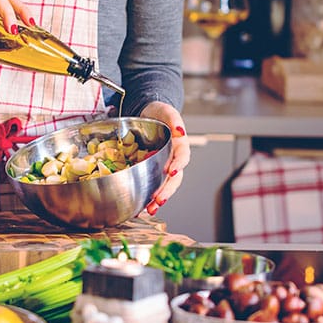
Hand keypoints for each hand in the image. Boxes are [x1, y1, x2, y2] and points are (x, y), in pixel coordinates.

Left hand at [137, 101, 189, 215]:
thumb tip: (180, 130)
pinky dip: (147, 198)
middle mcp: (173, 159)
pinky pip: (152, 186)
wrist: (147, 115)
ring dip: (158, 200)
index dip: (178, 165)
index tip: (171, 172)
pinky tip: (140, 208)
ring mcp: (163, 167)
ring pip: (164, 186)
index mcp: (179, 145)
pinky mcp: (152, 172)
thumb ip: (173, 119)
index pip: (182, 156)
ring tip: (150, 210)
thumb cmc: (159, 114)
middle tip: (158, 201)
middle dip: (167, 191)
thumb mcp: (166, 111)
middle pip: (174, 178)